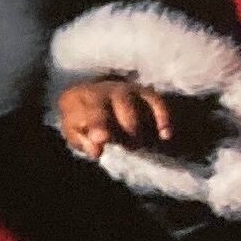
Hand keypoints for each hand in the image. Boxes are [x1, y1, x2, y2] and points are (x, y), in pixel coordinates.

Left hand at [55, 76, 178, 160]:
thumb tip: (97, 150)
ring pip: (137, 106)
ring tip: (135, 144)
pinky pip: (157, 102)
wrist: (93, 97)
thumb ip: (83, 141)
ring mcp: (127, 89)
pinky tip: (165, 135)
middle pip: (120, 106)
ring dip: (138, 131)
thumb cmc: (82, 120)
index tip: (102, 139)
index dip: (98, 125)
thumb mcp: (74, 132)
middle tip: (124, 146)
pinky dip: (163, 118)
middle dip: (125, 130)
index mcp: (81, 98)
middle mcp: (106, 89)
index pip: (92, 110)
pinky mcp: (145, 93)